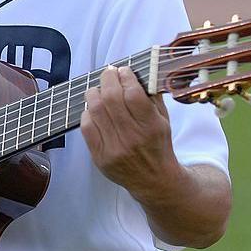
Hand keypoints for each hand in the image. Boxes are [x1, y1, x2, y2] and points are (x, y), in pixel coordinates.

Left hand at [79, 66, 181, 199]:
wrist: (154, 180)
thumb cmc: (158, 145)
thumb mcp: (164, 120)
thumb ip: (151, 97)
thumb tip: (137, 72)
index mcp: (151, 127)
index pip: (133, 94)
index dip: (125, 77)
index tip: (124, 70)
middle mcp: (132, 138)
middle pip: (111, 98)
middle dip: (108, 79)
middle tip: (109, 72)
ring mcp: (114, 148)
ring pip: (95, 110)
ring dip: (94, 92)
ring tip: (99, 88)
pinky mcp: (100, 157)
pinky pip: (86, 127)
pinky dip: (87, 112)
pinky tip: (93, 108)